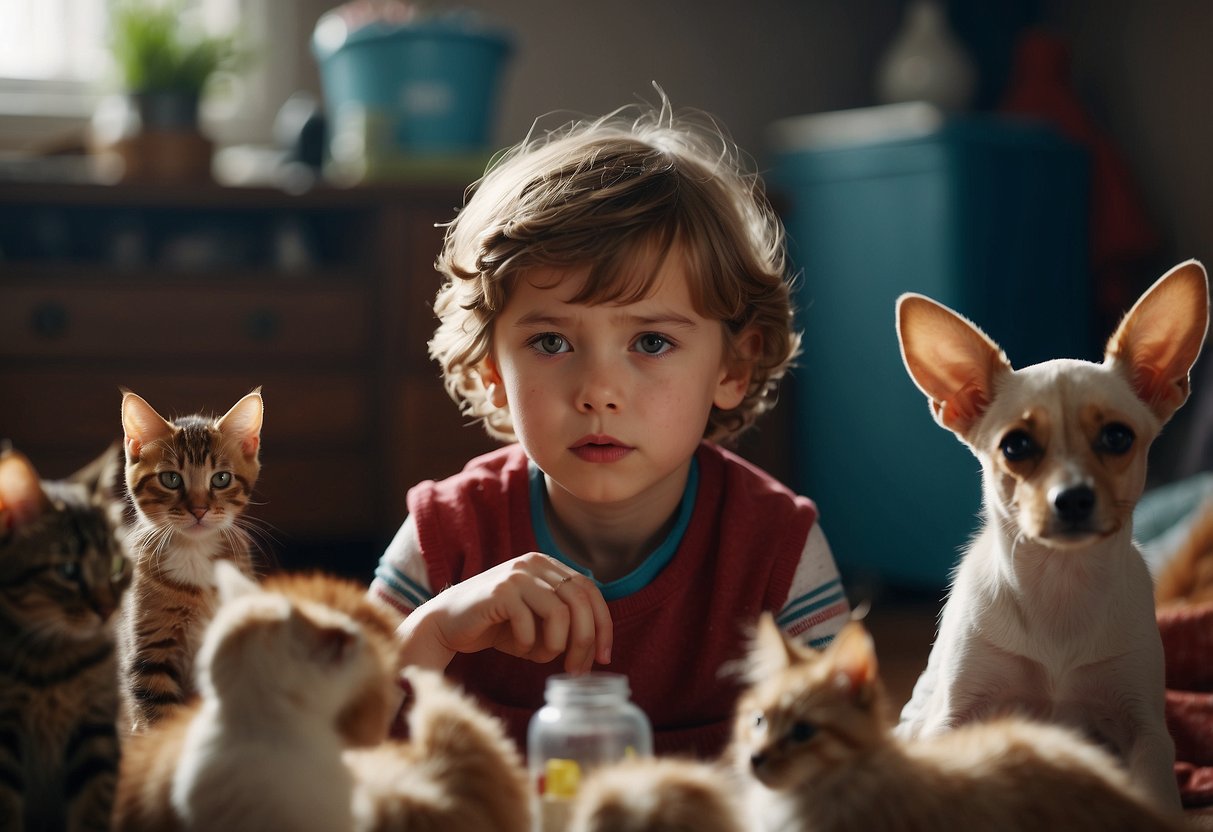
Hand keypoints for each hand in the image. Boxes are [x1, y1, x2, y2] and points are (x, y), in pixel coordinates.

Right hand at [397, 552, 612, 674]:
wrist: (447, 625)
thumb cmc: (497, 627)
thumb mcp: (538, 625)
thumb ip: (565, 627)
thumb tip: (598, 651)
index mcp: (549, 567)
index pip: (590, 591)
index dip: (603, 625)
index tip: (604, 658)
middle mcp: (535, 563)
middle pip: (580, 601)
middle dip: (585, 640)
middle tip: (578, 669)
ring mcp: (517, 573)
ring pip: (560, 611)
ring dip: (557, 644)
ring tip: (543, 657)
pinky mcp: (499, 590)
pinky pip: (529, 622)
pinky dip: (528, 642)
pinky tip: (517, 647)